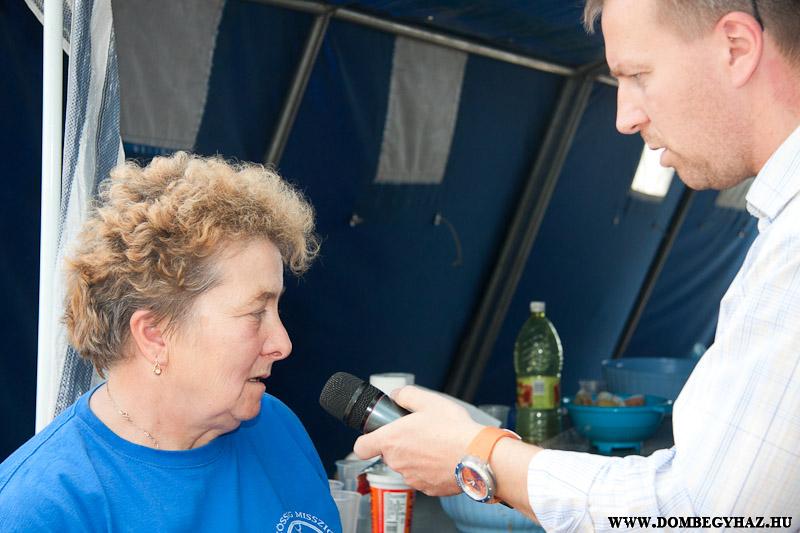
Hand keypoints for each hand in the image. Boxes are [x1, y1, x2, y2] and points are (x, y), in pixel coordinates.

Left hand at [353, 386, 482, 494]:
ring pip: (406, 466)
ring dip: (415, 457)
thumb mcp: (428, 400)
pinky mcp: (428, 489)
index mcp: (391, 440)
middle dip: (400, 444)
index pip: (361, 447)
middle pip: (388, 454)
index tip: (376, 435)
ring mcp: (412, 478)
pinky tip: (444, 459)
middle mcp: (397, 462)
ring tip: (436, 445)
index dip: (367, 440)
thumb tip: (396, 396)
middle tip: (419, 433)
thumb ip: (406, 395)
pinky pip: (423, 477)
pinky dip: (430, 470)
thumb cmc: (453, 429)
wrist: (477, 456)